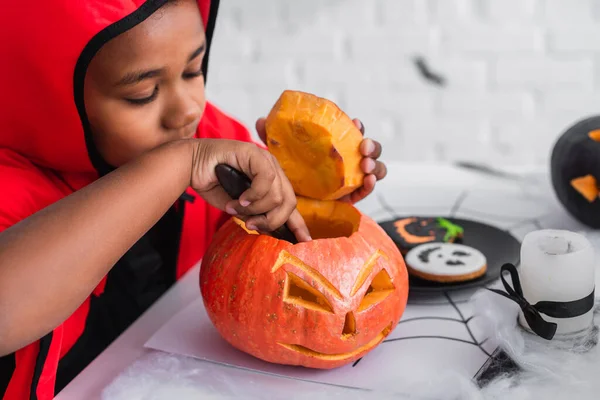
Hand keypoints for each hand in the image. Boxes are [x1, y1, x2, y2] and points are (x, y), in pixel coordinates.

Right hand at [189, 138, 310, 241]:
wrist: (190, 166)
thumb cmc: (213, 185)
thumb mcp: (240, 208)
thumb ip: (256, 216)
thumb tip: (271, 231)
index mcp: (272, 182)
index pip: (290, 204)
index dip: (298, 224)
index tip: (304, 242)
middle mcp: (273, 170)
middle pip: (289, 202)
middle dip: (272, 220)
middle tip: (252, 225)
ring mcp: (265, 160)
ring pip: (277, 195)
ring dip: (256, 209)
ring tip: (237, 209)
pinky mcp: (255, 154)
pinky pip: (266, 181)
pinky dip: (253, 196)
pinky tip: (239, 200)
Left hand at [255, 117, 386, 203]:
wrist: (290, 198)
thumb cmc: (291, 171)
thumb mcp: (281, 153)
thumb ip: (272, 137)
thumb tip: (260, 121)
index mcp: (336, 144)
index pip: (352, 131)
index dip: (356, 126)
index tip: (354, 122)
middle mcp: (348, 158)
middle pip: (369, 148)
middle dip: (371, 145)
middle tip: (363, 148)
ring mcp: (352, 177)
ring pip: (375, 168)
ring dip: (374, 165)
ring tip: (365, 166)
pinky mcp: (351, 195)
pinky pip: (366, 190)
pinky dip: (370, 185)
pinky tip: (367, 182)